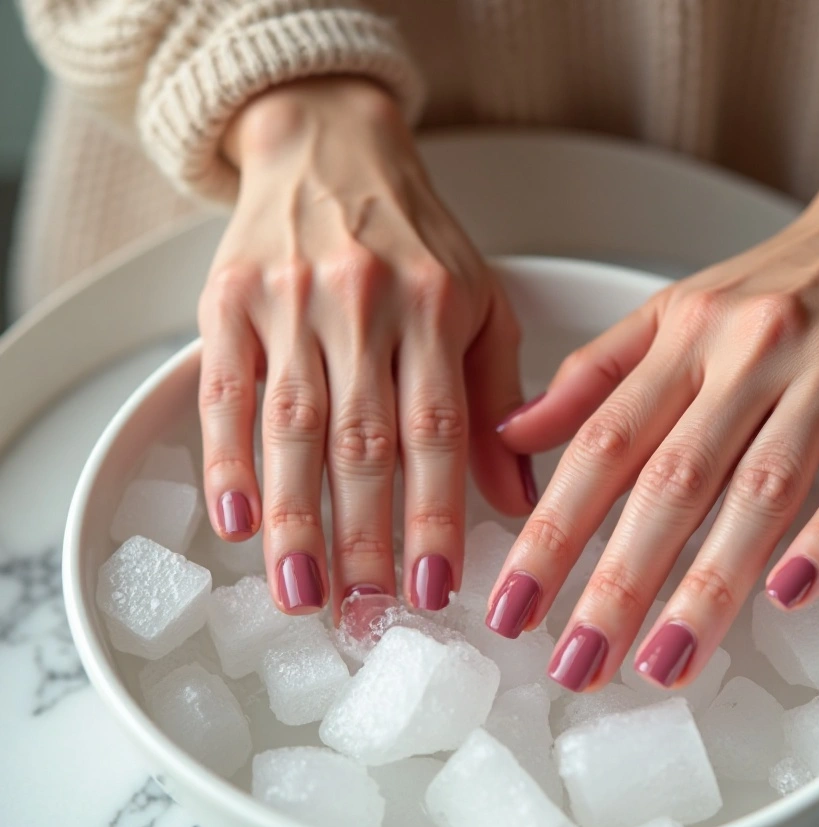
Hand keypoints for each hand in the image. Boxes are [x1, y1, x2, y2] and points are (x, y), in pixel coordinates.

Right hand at [197, 77, 528, 616]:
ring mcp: (289, 300)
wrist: (329, 146)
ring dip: (296, 521)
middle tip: (366, 616)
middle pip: (362, 444)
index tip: (435, 589)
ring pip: (292, 429)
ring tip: (303, 595)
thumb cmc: (413, 237)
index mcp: (436, 306)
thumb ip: (497, 399)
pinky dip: (227, 460)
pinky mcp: (228, 298)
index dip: (434, 516)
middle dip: (363, 541)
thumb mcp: (479, 301)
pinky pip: (226, 390)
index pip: (436, 431)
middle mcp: (363, 303)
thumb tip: (520, 498)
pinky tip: (236, 523)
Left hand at [492, 80, 818, 692]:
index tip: (514, 605)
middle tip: (579, 664)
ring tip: (665, 662)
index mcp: (682, 339)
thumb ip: (591, 377)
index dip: (552, 531)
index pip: (601, 445)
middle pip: (673, 481)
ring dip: (711, 586)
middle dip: (618, 582)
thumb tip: (512, 434)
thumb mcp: (669, 313)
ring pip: (761, 489)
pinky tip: (789, 595)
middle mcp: (748, 354)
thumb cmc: (768, 287)